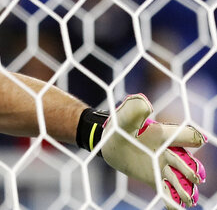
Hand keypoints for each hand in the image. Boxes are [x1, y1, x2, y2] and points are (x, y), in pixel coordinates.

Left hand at [100, 94, 206, 208]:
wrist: (109, 142)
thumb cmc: (119, 127)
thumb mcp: (123, 118)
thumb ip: (133, 110)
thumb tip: (146, 104)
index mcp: (165, 135)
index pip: (186, 135)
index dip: (191, 137)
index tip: (196, 141)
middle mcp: (167, 151)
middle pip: (185, 162)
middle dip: (190, 170)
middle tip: (195, 179)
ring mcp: (161, 166)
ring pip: (178, 179)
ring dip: (185, 189)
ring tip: (189, 200)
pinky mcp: (153, 178)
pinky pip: (166, 190)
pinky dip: (171, 200)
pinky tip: (174, 208)